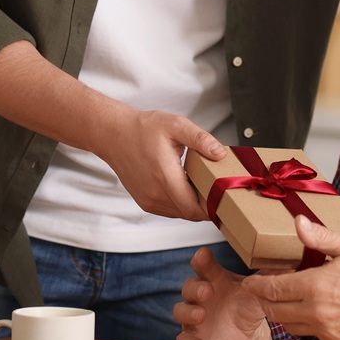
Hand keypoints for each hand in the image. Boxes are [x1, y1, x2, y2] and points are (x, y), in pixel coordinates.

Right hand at [94, 107, 225, 220]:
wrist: (114, 135)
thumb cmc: (144, 129)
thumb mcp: (176, 126)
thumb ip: (201, 139)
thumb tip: (221, 153)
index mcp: (165, 177)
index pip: (193, 209)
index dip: (212, 208)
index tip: (225, 198)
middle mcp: (155, 194)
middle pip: (189, 213)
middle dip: (206, 205)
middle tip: (219, 190)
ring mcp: (148, 200)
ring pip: (179, 213)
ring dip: (193, 204)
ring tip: (203, 185)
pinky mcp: (144, 202)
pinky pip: (169, 210)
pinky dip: (180, 203)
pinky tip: (186, 186)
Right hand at [174, 247, 272, 339]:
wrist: (245, 335)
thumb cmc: (246, 305)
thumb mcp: (257, 292)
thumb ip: (268, 278)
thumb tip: (289, 267)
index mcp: (215, 279)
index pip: (204, 266)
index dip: (202, 260)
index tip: (203, 254)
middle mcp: (200, 296)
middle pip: (188, 287)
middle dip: (195, 288)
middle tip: (207, 291)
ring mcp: (195, 317)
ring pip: (181, 311)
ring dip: (188, 312)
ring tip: (201, 314)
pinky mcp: (195, 338)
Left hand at [241, 216, 339, 339]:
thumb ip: (320, 237)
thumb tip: (298, 223)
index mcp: (317, 287)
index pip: (273, 289)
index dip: (257, 286)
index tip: (250, 282)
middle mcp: (317, 313)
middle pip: (275, 310)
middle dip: (266, 299)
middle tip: (266, 287)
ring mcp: (326, 331)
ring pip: (289, 325)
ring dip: (283, 312)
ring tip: (289, 296)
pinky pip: (309, 334)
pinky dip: (305, 323)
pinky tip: (314, 308)